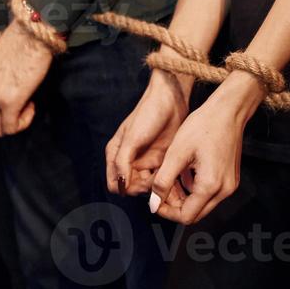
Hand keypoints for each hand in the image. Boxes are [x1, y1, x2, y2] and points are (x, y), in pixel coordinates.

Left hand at [0, 17, 51, 136]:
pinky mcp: (9, 101)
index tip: (3, 107)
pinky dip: (23, 122)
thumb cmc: (17, 48)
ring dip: (13, 124)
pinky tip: (30, 105)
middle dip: (1, 125)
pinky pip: (12, 127)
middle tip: (16, 111)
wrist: (30, 35)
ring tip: (25, 106)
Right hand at [106, 69, 191, 196]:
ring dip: (156, 187)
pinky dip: (166, 182)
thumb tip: (121, 186)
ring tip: (167, 176)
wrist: (171, 100)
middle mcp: (129, 161)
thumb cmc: (147, 114)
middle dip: (144, 189)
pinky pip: (160, 179)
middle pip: (133, 188)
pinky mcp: (161, 161)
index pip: (115, 184)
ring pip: (147, 187)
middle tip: (157, 179)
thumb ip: (122, 161)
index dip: (126, 188)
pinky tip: (174, 178)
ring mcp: (146, 162)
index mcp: (116, 155)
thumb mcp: (132, 137)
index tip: (140, 182)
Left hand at [148, 74, 263, 225]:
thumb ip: (163, 181)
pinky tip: (185, 174)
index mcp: (210, 185)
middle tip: (161, 191)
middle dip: (175, 207)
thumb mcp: (176, 153)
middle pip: (195, 214)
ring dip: (184, 199)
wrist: (228, 111)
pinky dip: (195, 191)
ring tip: (170, 181)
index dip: (166, 212)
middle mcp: (224, 190)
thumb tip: (153, 204)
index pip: (186, 216)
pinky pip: (210, 195)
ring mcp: (229, 186)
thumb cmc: (203, 126)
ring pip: (202, 206)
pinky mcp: (230, 179)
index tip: (154, 200)